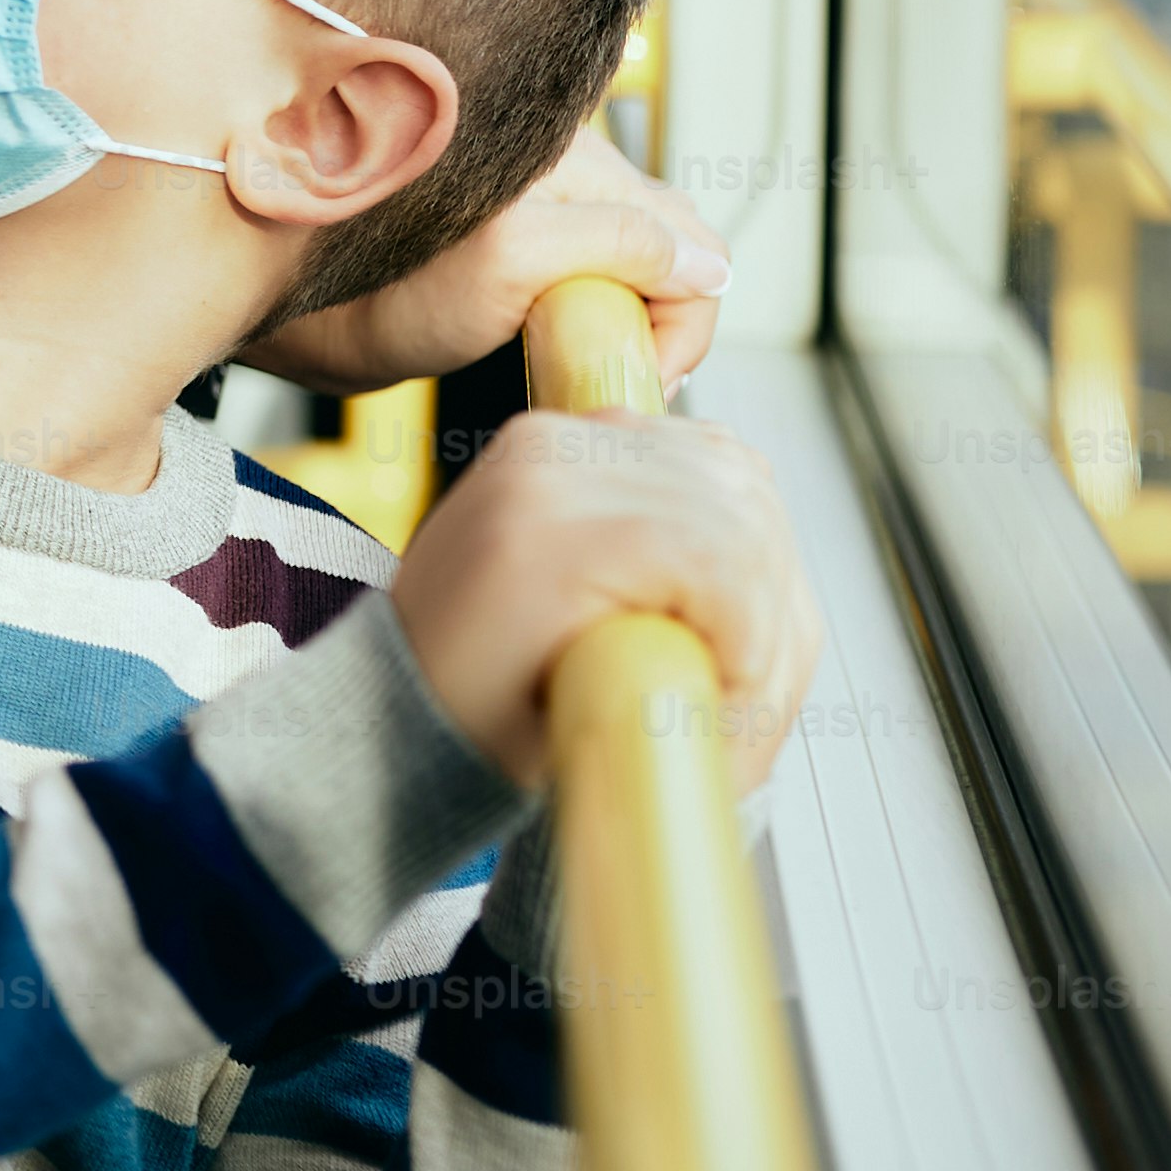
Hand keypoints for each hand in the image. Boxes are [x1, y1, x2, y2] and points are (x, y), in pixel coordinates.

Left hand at [245, 124, 728, 394]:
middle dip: (661, 313)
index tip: (641, 375)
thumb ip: (613, 248)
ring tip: (572, 356)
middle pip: (672, 242)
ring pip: (635, 258)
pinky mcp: (519, 235)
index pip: (687, 234)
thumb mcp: (507, 265)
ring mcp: (545, 199)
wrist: (294, 312)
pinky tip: (552, 341)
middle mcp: (567, 162)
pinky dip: (592, 312)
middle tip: (611, 371)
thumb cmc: (376, 286)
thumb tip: (706, 264)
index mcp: (571, 152)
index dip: (684, 316)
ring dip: (625, 315)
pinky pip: (594, 269)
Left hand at [392, 405, 817, 795]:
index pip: (718, 554)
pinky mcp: (571, 433)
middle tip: (735, 681)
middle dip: (765, 609)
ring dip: (756, 564)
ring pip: (737, 475)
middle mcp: (547, 461)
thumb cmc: (474, 718)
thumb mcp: (587, 737)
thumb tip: (766, 667)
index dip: (750, 638)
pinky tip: (704, 579)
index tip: (725, 693)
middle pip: (740, 509)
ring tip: (719, 635)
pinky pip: (702, 455)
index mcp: (541, 535)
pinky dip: (730, 518)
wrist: (404, 677)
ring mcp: (559, 435)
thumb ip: (694, 699)